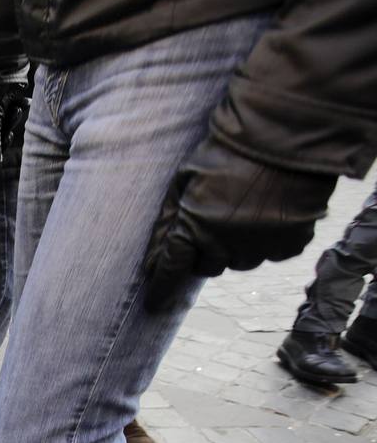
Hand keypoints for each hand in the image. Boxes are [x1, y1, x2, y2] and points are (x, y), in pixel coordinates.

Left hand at [143, 139, 335, 313]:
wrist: (282, 138)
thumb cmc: (225, 153)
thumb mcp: (184, 180)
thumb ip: (168, 219)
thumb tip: (152, 257)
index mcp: (193, 228)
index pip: (171, 269)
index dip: (161, 288)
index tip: (155, 303)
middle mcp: (224, 244)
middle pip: (207, 267)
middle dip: (202, 254)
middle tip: (208, 229)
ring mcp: (259, 245)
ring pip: (239, 263)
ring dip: (235, 249)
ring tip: (241, 216)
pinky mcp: (290, 242)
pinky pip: (273, 254)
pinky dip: (268, 242)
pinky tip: (268, 217)